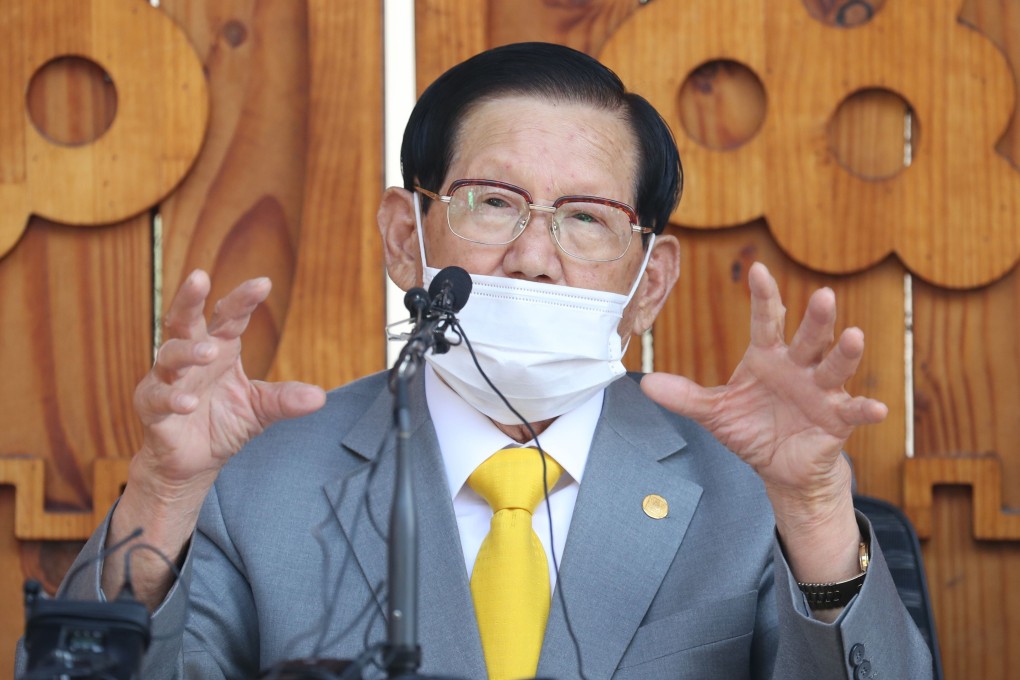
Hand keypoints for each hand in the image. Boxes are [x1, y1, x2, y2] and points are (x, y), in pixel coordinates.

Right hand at [133, 269, 325, 497]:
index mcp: (219, 348)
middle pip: (186, 319)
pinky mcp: (151, 407)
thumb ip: (284, 399)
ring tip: (208, 353)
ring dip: (188, 351)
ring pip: (170, 354)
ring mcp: (167, 379)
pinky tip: (188, 403)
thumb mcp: (260, 409)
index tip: (264, 283)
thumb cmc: (223, 424)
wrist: (194, 462)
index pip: (230, 316)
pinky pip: (157, 397)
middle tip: (199, 276)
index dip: (244, 299)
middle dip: (190, 298)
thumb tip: (320, 396)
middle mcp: (191, 357)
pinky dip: (172, 399)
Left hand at [641, 262, 885, 521]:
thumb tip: (646, 383)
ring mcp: (822, 390)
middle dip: (816, 318)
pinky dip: (864, 409)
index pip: (766, 321)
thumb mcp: (715, 413)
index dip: (763, 296)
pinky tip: (876, 408)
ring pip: (835, 366)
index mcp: (768, 357)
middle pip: (809, 336)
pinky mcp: (837, 418)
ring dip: (846, 352)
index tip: (758, 269)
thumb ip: (685, 397)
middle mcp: (799, 366)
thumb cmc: (752, 429)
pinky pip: (853, 410)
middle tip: (824, 294)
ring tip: (854, 336)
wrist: (780, 467)